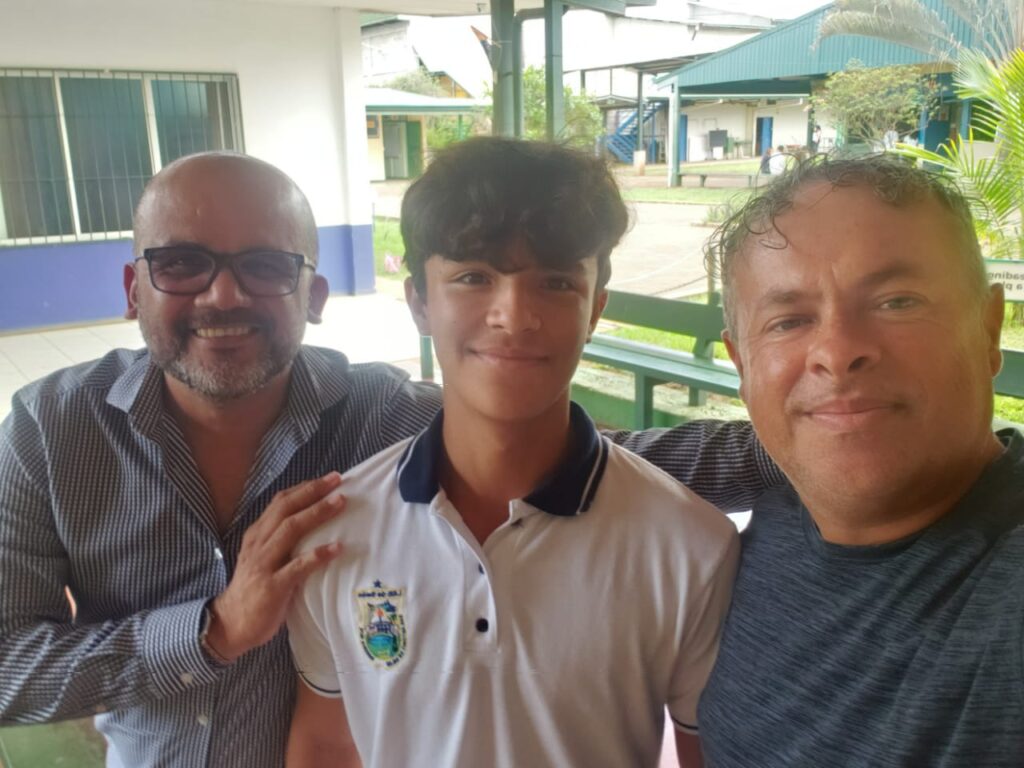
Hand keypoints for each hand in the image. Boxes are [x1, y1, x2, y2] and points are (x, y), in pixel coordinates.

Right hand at [205, 472, 345, 662]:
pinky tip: (337, 548)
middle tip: (338, 480)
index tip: (328, 479)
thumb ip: (281, 541)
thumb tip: (313, 523)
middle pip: (286, 509)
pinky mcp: (273, 586)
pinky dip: (318, 555)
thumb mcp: (263, 558)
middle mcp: (259, 544)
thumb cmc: (254, 589)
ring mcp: (264, 564)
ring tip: (340, 503)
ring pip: (291, 530)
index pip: (280, 502)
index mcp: (257, 535)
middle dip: (313, 492)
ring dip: (317, 513)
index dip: (304, 488)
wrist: (231, 624)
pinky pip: (298, 567)